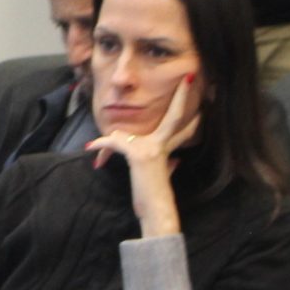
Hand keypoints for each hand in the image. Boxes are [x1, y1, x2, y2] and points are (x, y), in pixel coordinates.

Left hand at [87, 73, 197, 236]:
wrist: (156, 213)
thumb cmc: (154, 197)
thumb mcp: (163, 177)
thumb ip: (169, 166)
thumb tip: (176, 161)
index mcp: (167, 149)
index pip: (181, 128)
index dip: (189, 117)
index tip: (200, 106)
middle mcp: (163, 145)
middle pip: (175, 116)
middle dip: (182, 96)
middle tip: (190, 76)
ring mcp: (153, 148)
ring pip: (128, 134)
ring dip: (105, 143)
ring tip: (92, 149)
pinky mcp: (140, 155)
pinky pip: (116, 143)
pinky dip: (100, 146)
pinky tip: (90, 150)